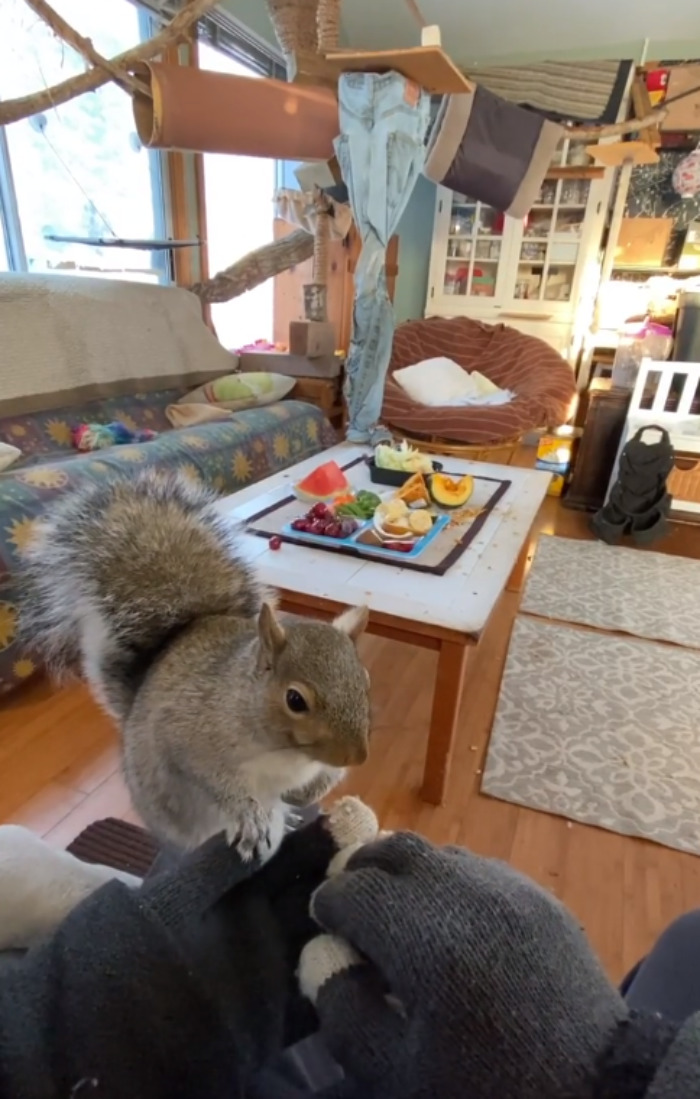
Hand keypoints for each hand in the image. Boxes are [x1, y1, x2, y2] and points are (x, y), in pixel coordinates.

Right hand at [300, 833, 627, 1098]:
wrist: (593, 1091)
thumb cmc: (483, 1085)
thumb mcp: (396, 1069)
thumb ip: (345, 1009)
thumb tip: (325, 957)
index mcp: (424, 937)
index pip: (353, 888)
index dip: (329, 904)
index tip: (325, 925)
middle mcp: (464, 893)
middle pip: (395, 849)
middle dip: (363, 871)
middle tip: (353, 908)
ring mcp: (507, 887)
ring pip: (438, 853)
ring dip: (408, 874)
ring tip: (402, 916)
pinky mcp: (538, 896)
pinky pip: (479, 868)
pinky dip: (451, 883)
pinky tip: (453, 925)